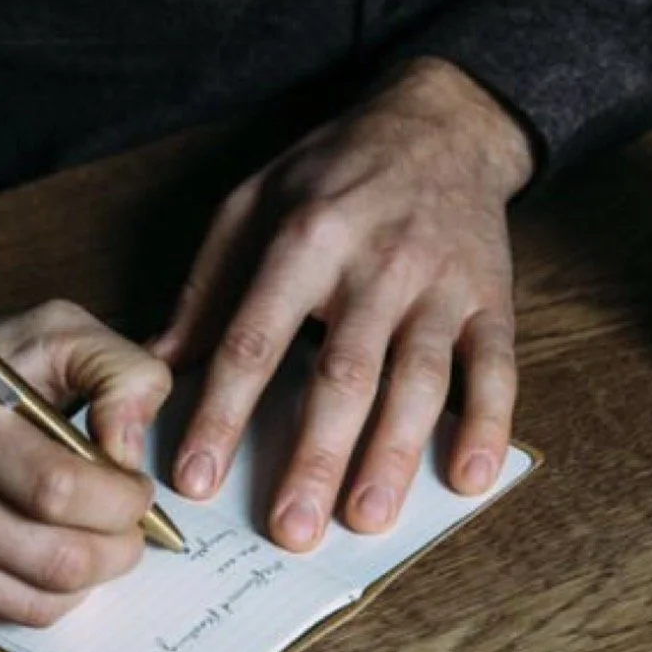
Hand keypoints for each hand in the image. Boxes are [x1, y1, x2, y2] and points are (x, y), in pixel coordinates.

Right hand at [0, 289, 170, 625]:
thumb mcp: (46, 331)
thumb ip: (117, 370)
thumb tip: (132, 451)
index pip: (57, 489)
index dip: (121, 501)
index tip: (136, 489)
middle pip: (53, 560)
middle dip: (117, 551)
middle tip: (128, 530)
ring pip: (31, 603)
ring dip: (84, 579)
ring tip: (89, 539)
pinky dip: (29, 592)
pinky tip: (25, 549)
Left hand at [154, 58, 533, 549]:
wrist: (440, 122)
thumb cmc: (332, 172)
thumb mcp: (251, 204)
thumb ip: (206, 289)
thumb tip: (156, 367)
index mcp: (304, 240)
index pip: (254, 341)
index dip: (223, 414)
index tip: (197, 480)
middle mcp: (375, 264)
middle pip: (342, 374)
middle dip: (315, 457)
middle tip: (290, 529)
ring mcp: (439, 284)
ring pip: (417, 379)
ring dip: (393, 454)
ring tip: (366, 518)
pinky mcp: (492, 297)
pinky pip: (495, 367)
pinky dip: (487, 424)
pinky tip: (468, 477)